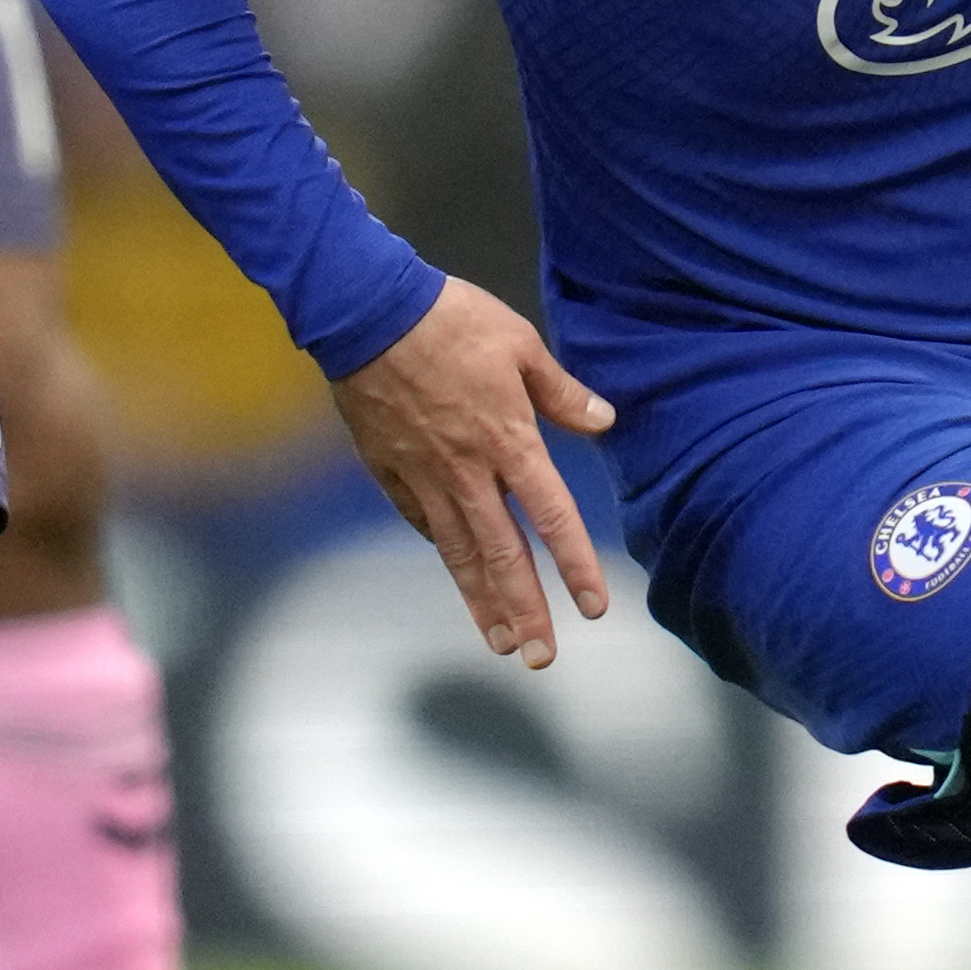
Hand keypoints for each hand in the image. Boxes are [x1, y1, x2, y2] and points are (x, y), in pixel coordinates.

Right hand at [329, 276, 618, 665]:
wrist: (366, 311)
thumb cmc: (447, 319)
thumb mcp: (518, 343)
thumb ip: (560, 392)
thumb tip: (604, 420)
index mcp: (508, 440)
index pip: (551, 517)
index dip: (575, 565)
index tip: (593, 607)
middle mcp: (468, 471)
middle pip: (503, 555)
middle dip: (525, 611)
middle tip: (541, 658)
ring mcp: (423, 476)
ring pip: (458, 552)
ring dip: (481, 602)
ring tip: (499, 643)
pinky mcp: (387, 470)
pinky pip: (419, 521)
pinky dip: (442, 549)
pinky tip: (455, 571)